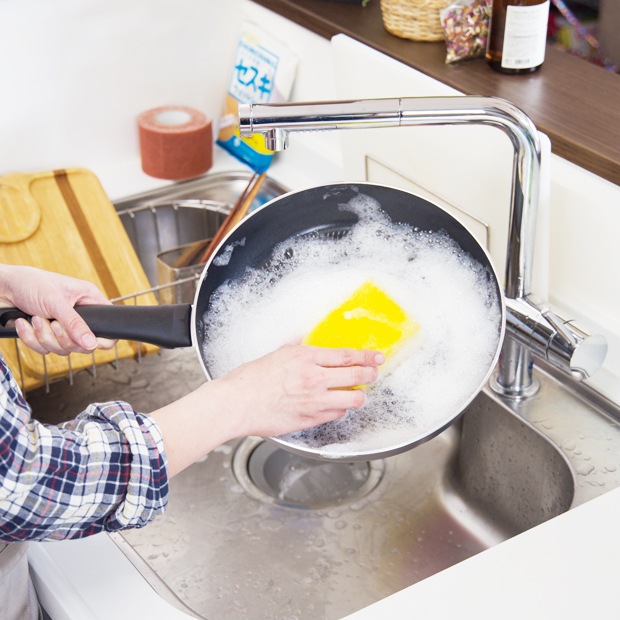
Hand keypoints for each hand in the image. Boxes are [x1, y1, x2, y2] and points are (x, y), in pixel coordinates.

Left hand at [0, 264, 115, 354]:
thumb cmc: (30, 283)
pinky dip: (31, 338)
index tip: (88, 342)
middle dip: (62, 338)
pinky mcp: (46, 334)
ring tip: (35, 318)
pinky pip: (44, 349)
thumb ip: (75, 324)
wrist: (1, 288)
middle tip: (52, 324)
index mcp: (89, 300)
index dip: (102, 339)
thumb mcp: (55, 302)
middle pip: (83, 344)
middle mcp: (78, 315)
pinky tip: (24, 322)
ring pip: (63, 349)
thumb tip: (92, 344)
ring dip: (43, 336)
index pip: (108, 326)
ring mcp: (62, 326)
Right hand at [212, 344, 384, 437]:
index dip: (366, 357)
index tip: (376, 357)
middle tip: (373, 374)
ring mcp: (314, 401)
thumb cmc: (251, 379)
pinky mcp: (310, 420)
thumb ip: (297, 349)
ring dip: (358, 396)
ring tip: (357, 394)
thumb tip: (307, 343)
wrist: (237, 403)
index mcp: (306, 358)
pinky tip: (335, 407)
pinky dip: (339, 410)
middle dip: (370, 375)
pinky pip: (335, 415)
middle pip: (355, 376)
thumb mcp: (278, 354)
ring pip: (351, 399)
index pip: (346, 355)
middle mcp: (314, 378)